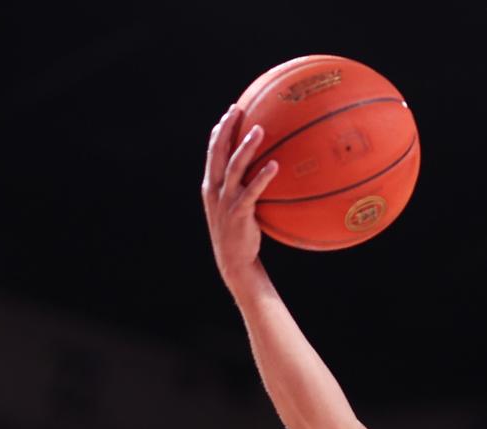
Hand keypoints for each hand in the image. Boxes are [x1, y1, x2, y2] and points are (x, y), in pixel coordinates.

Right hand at [201, 104, 279, 284]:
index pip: (213, 152)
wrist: (234, 260)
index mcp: (211, 185)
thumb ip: (243, 187)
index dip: (219, 131)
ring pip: (233, 167)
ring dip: (246, 146)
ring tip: (259, 129)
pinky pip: (252, 190)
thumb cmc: (240, 231)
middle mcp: (215, 189)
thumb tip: (266, 168)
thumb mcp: (236, 205)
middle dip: (226, 129)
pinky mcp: (239, 212)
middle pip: (217, 152)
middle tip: (237, 110)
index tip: (230, 112)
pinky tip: (275, 165)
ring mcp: (225, 200)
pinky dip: (262, 176)